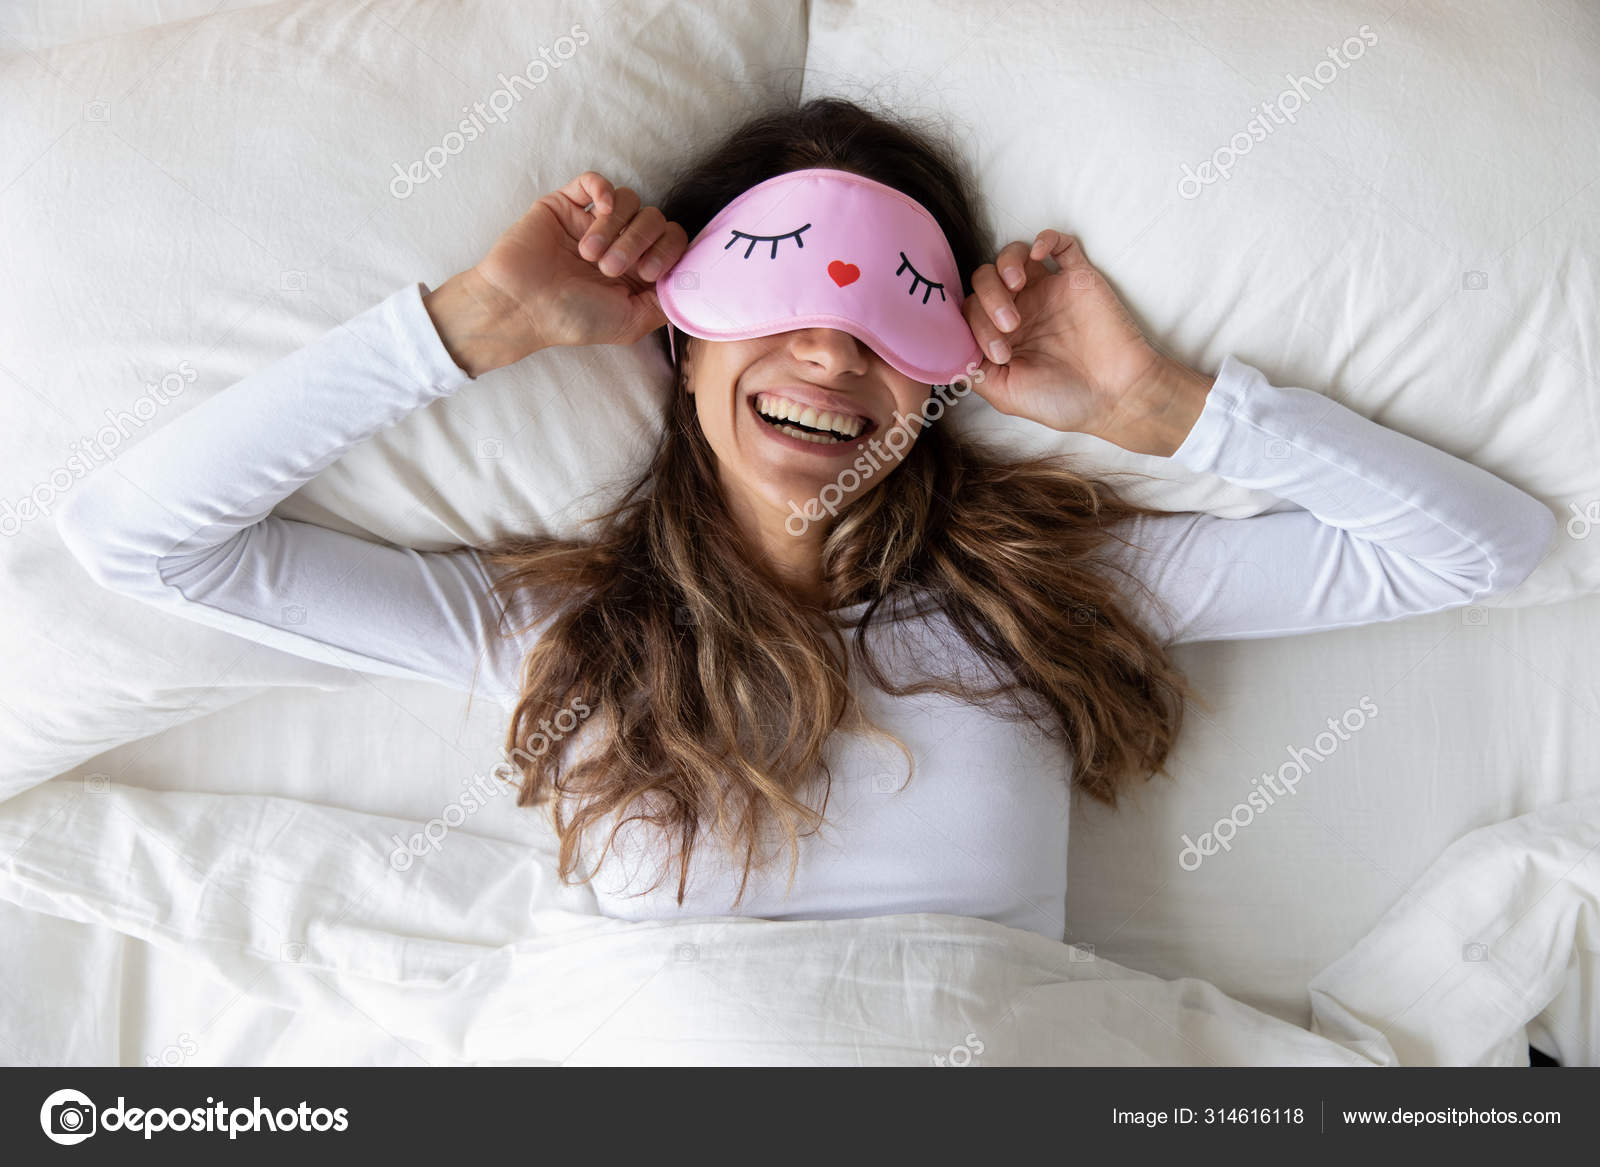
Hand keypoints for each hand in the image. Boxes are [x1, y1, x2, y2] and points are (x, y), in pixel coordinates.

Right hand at [425, 171, 687, 375]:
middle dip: (637, 242)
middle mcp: (620, 243)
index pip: (674, 241)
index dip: (668, 251)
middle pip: (655, 218)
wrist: (521, 305)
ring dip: (614, 228)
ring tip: (589, 255)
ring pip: (629, 200)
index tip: (646, 273)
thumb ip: (665, 303)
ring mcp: (594, 222)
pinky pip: (597, 181)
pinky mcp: (567, 205)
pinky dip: (604, 191)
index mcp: (637, 271)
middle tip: (610, 269)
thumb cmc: (572, 318)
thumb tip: (693, 281)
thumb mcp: (631, 323)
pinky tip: (598, 211)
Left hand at [962, 230, 1210, 453]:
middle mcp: (1020, 309)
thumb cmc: (1064, 401)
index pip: (968, 311)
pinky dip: (1043, 238)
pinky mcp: (1077, 277)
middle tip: (1010, 328)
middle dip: (988, 300)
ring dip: (1004, 266)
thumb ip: (973, 370)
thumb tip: (946, 349)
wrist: (1117, 395)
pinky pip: (1057, 243)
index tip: (998, 353)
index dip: (973, 325)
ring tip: (1016, 287)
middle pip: (983, 281)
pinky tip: (1037, 254)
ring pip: (1011, 256)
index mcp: (1000, 336)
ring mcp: (1048, 291)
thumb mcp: (1006, 394)